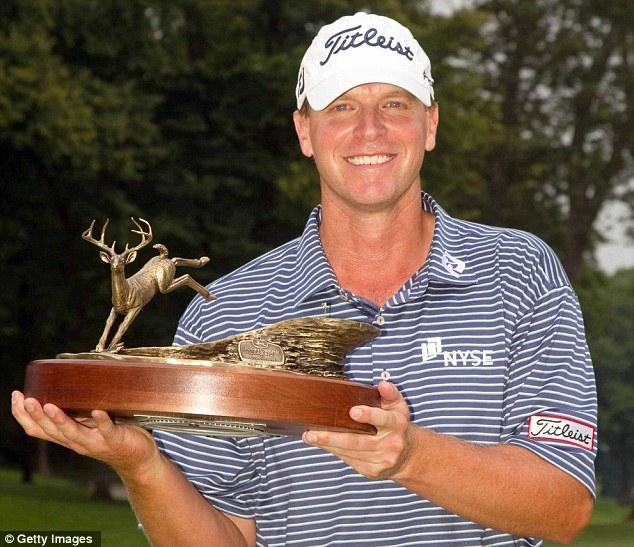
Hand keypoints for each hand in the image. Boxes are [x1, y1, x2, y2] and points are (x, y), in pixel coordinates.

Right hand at [11, 391, 159, 478]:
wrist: (138, 458)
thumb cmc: (112, 436)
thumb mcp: (88, 424)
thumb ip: (75, 412)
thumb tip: (62, 387)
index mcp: (68, 437)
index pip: (38, 429)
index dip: (24, 415)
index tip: (16, 396)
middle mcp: (77, 441)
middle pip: (51, 431)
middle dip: (37, 415)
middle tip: (27, 399)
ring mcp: (96, 442)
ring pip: (73, 433)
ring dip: (61, 420)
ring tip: (50, 406)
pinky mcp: (115, 440)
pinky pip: (107, 430)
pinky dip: (101, 421)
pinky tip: (96, 412)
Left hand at [302, 381, 413, 479]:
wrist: (407, 456)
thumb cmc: (397, 425)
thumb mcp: (398, 406)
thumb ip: (390, 393)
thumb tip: (383, 384)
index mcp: (397, 424)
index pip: (384, 419)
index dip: (369, 415)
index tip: (353, 411)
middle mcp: (391, 444)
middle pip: (359, 441)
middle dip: (333, 438)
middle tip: (312, 433)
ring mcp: (381, 460)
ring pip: (350, 452)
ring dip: (328, 445)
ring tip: (309, 436)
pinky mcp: (372, 471)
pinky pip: (349, 459)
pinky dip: (334, 451)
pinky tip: (322, 444)